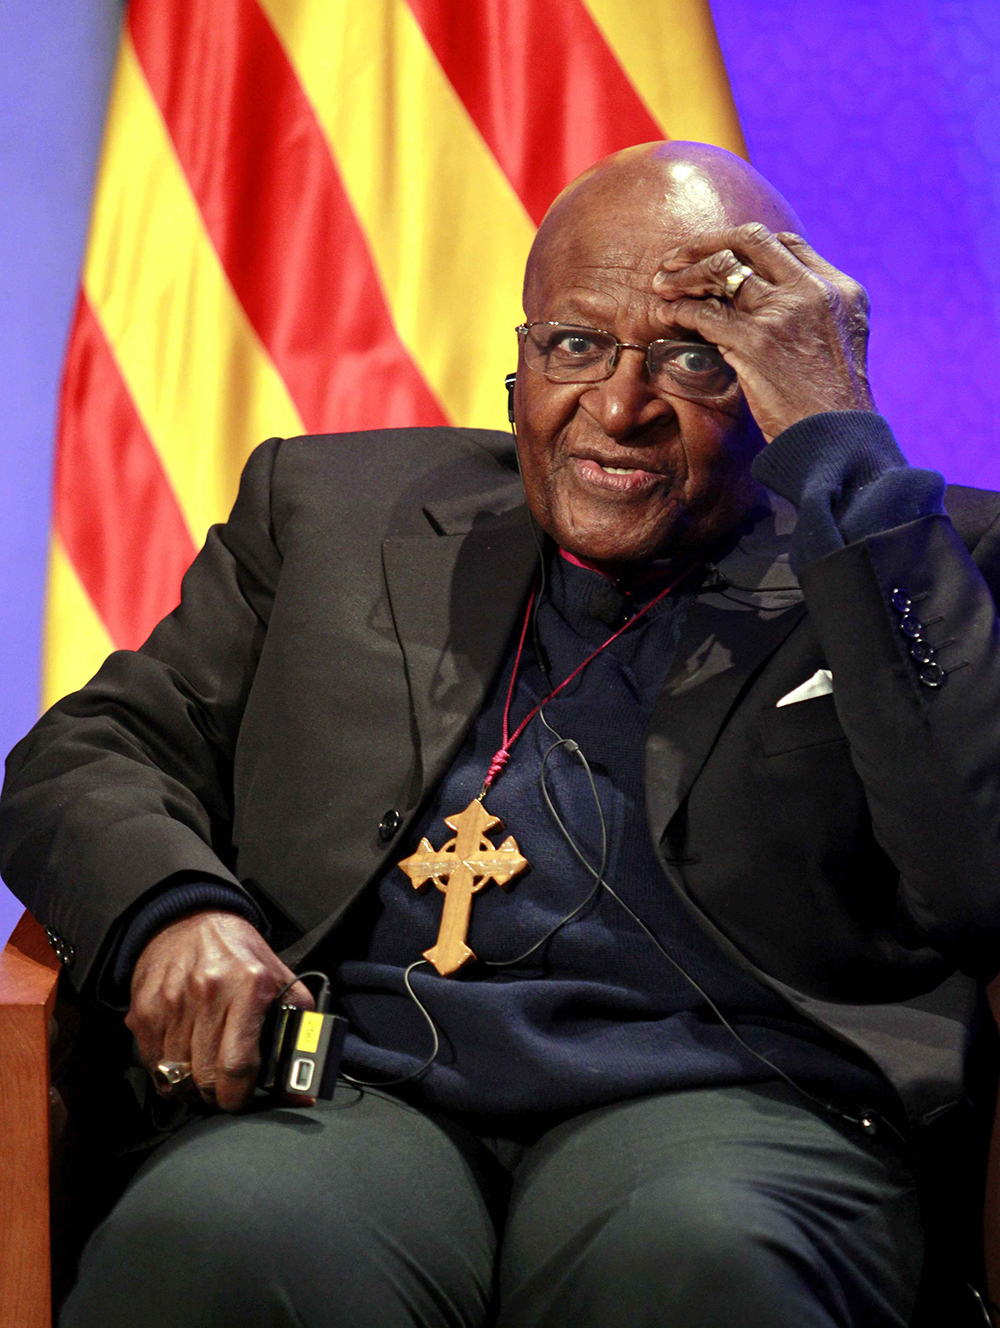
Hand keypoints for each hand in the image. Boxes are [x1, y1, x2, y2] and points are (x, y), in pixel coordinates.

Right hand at [126, 910, 314, 1111]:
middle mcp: (208, 993)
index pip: (239, 1065)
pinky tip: (181, 1053)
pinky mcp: (144, 1009)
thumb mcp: (280, 980)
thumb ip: (298, 1028)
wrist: (191, 920)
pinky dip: (165, 1070)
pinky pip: (151, 1063)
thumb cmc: (241, 956)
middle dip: (216, 1094)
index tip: (242, 1099)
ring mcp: (171, 1002)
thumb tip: (301, 1089)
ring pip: (175, 1076)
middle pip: (204, 1077)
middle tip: (223, 1087)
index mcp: (249, 987)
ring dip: (189, 1084)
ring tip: (202, 1068)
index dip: (240, 1096)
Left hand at [652, 223, 874, 441]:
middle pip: (751, 240)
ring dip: (684, 273)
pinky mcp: (756, 342)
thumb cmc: (830, 404)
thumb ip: (812, 315)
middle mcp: (813, 290)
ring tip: (661, 284)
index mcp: (838, 288)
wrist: (836, 439)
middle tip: (676, 257)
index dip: (745, 246)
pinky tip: (666, 315)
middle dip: (706, 243)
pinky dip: (679, 309)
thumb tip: (769, 303)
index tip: (716, 258)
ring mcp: (783, 313)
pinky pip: (704, 312)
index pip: (785, 244)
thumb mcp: (838, 343)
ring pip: (722, 269)